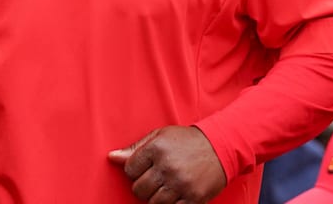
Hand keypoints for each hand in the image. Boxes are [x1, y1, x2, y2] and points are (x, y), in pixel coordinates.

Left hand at [107, 125, 226, 202]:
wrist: (221, 146)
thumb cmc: (187, 141)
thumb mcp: (160, 136)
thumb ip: (135, 148)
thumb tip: (112, 157)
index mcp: (157, 148)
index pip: (129, 170)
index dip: (135, 170)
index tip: (146, 167)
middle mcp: (167, 167)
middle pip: (139, 190)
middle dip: (144, 186)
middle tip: (156, 178)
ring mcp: (181, 184)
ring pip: (153, 203)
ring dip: (157, 197)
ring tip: (166, 185)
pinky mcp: (193, 198)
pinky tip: (176, 194)